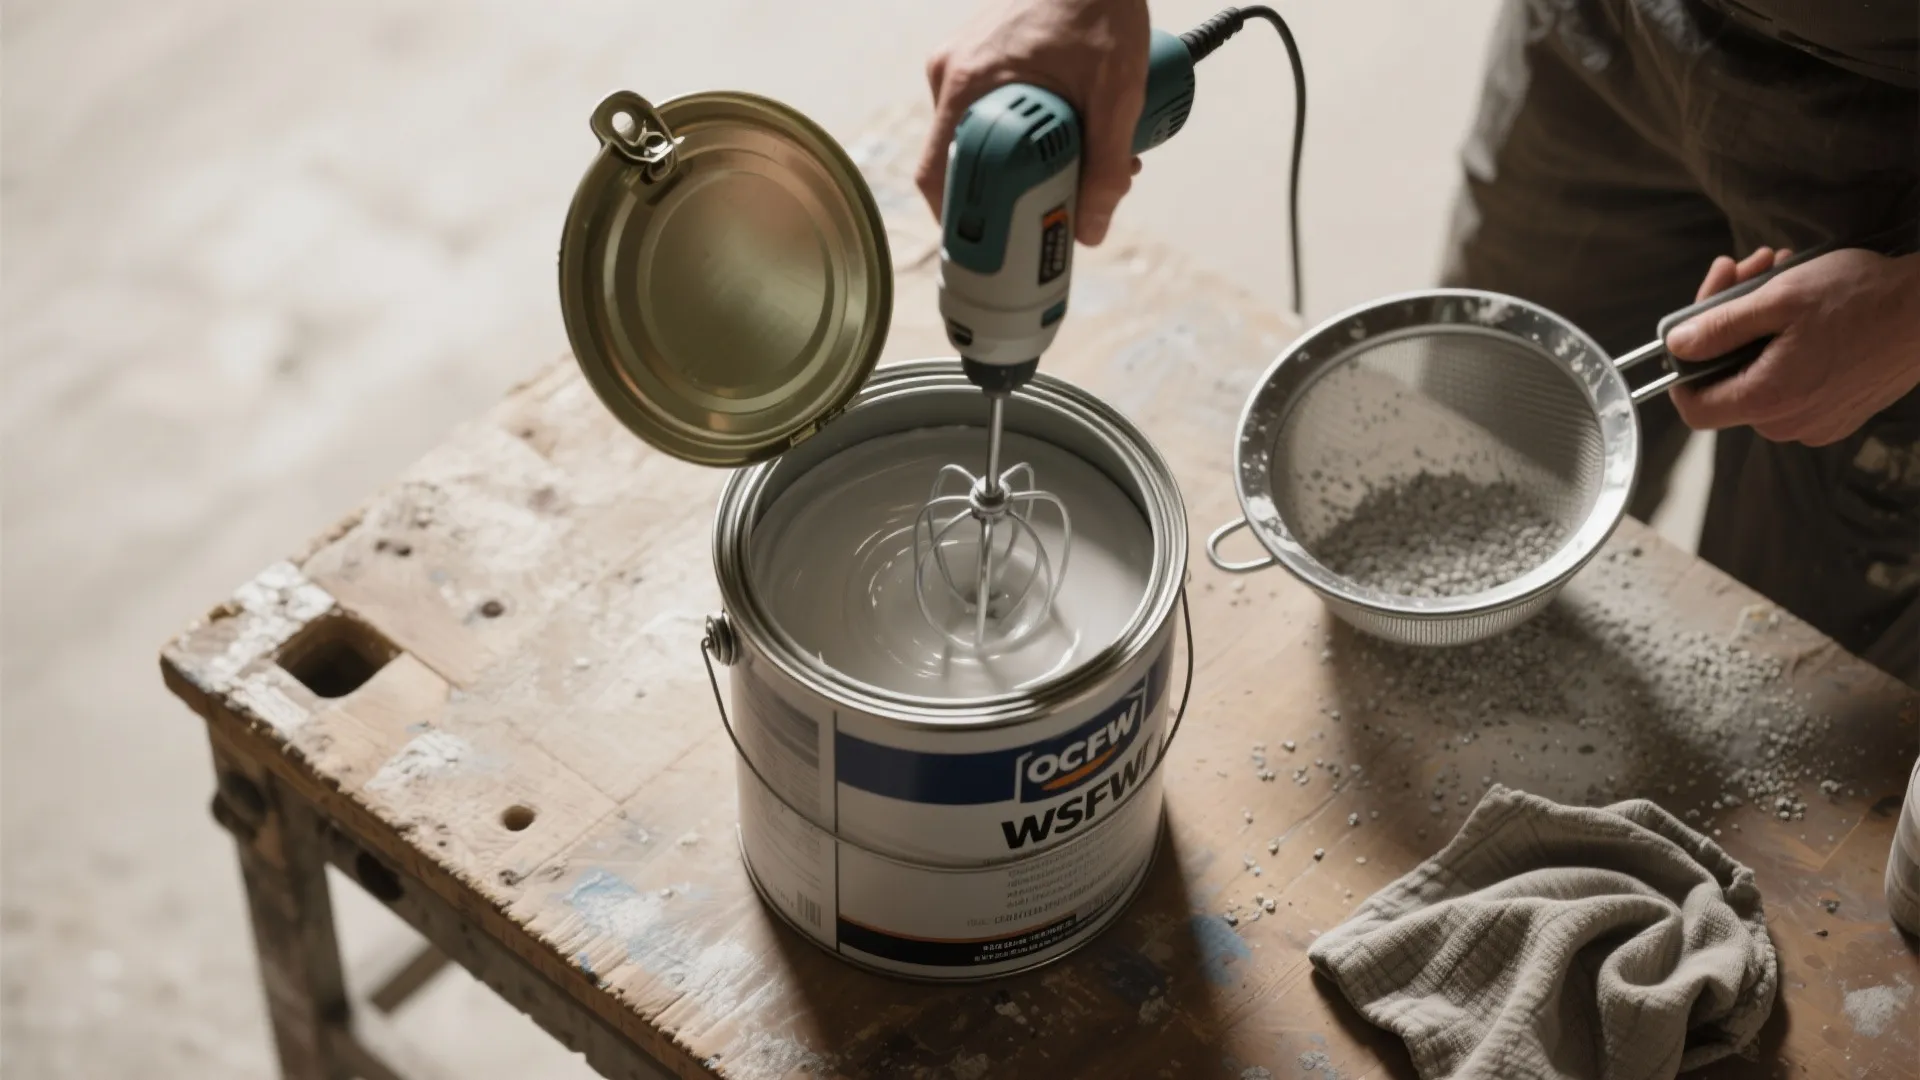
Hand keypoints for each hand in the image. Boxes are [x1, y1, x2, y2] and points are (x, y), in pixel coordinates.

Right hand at [917, 0, 1148, 245]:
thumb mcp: (1115, 92)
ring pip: (981, 139)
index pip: (938, 176)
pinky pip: (989, 113)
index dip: (962, 222)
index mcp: (968, 84)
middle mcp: (952, 75)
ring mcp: (962, 65)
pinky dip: (1023, 133)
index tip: (992, 250)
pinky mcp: (980, 60)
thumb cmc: (1098, 5)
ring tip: (1082, 162)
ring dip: (1024, 164)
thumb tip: (1091, 229)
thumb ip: (1106, 165)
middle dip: (1010, 195)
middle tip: (1056, 208)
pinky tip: (1069, 132)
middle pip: (965, 164)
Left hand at [1666, 246, 1919, 445]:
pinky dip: (1786, 342)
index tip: (1688, 333)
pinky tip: (1801, 302)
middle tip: (1742, 270)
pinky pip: (1793, 381)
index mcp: (1769, 401)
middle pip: (1729, 381)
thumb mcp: (1781, 299)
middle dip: (1727, 322)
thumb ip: (1720, 327)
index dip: (1681, 372)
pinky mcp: (1840, 411)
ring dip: (1758, 323)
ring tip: (1776, 271)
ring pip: (1761, 375)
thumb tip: (1676, 345)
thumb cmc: (1866, 299)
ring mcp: (1818, 421)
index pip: (1695, 409)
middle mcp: (1790, 423)